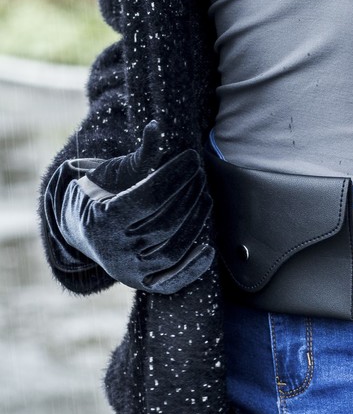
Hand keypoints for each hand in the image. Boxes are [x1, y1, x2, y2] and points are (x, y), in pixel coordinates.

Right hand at [47, 120, 214, 293]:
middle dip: (188, 196)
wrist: (81, 233)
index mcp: (102, 220)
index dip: (174, 175)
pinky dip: (195, 267)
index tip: (192, 158)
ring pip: (172, 251)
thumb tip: (157, 128)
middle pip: (164, 223)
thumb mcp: (112, 174)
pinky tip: (209, 247)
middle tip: (201, 175)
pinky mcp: (143, 285)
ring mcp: (129, 272)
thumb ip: (138, 156)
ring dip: (196, 223)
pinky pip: (174, 281)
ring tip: (205, 198)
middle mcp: (114, 251)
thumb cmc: (101, 195)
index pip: (148, 197)